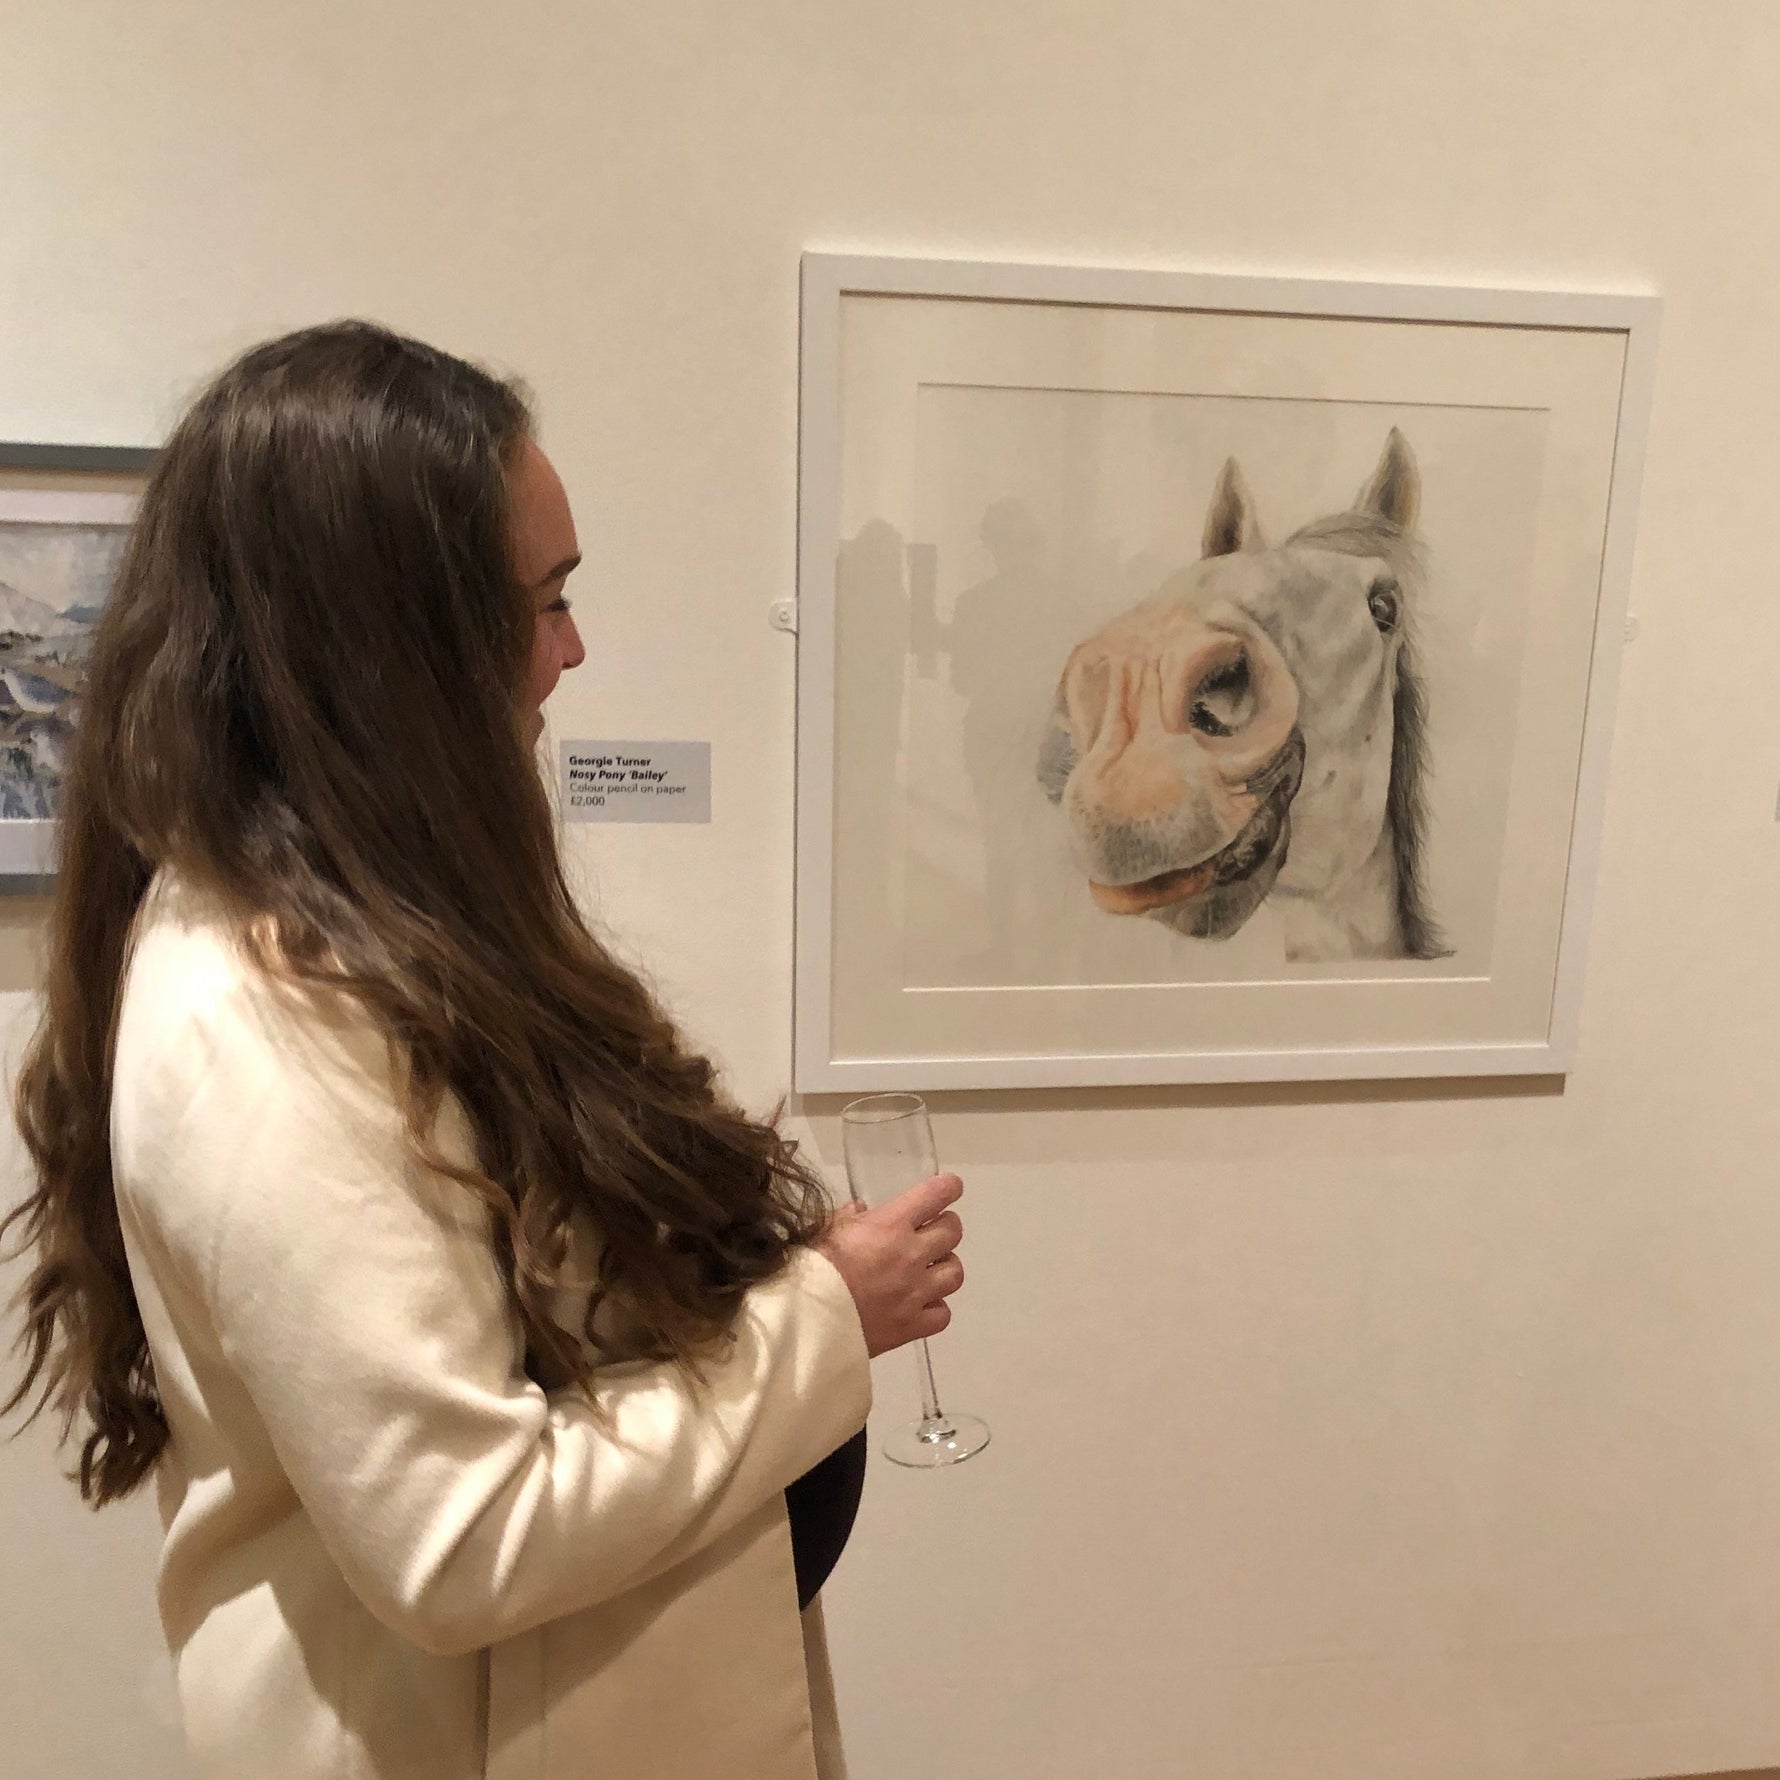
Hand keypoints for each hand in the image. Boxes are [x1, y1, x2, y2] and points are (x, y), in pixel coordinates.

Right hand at [813, 1173, 964, 1358]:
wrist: (805, 1320)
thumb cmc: (812, 1267)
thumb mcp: (824, 1230)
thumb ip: (846, 1217)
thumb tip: (860, 1208)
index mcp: (891, 1225)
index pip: (936, 1195)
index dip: (948, 1188)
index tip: (949, 1187)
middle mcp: (911, 1255)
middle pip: (952, 1232)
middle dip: (945, 1226)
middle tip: (930, 1231)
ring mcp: (916, 1293)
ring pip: (955, 1273)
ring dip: (944, 1266)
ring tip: (929, 1268)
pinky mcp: (913, 1326)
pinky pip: (942, 1314)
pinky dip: (936, 1307)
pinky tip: (920, 1304)